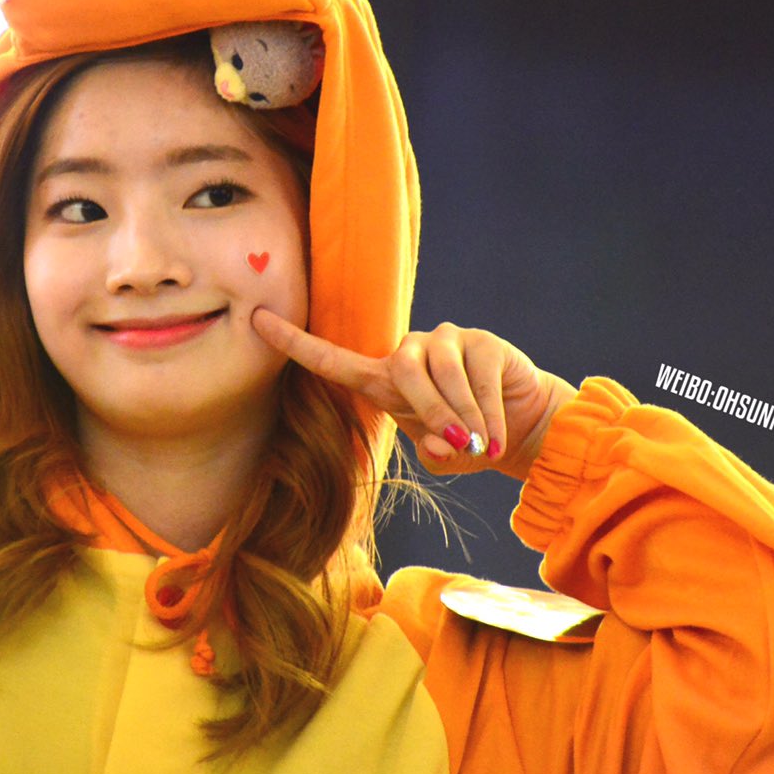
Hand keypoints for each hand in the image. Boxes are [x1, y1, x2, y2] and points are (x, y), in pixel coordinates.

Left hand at [251, 308, 574, 479]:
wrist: (518, 428)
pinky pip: (477, 374)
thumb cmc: (467, 441)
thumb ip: (433, 451)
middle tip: (460, 443)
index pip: (330, 360)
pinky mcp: (481, 341)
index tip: (256, 318)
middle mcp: (408, 352)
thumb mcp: (443, 455)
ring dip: (463, 415)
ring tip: (480, 442)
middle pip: (401, 371)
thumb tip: (439, 442)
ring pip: (443, 372)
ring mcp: (445, 340)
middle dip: (431, 412)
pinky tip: (496, 433)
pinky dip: (488, 411)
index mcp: (383, 381)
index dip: (293, 342)